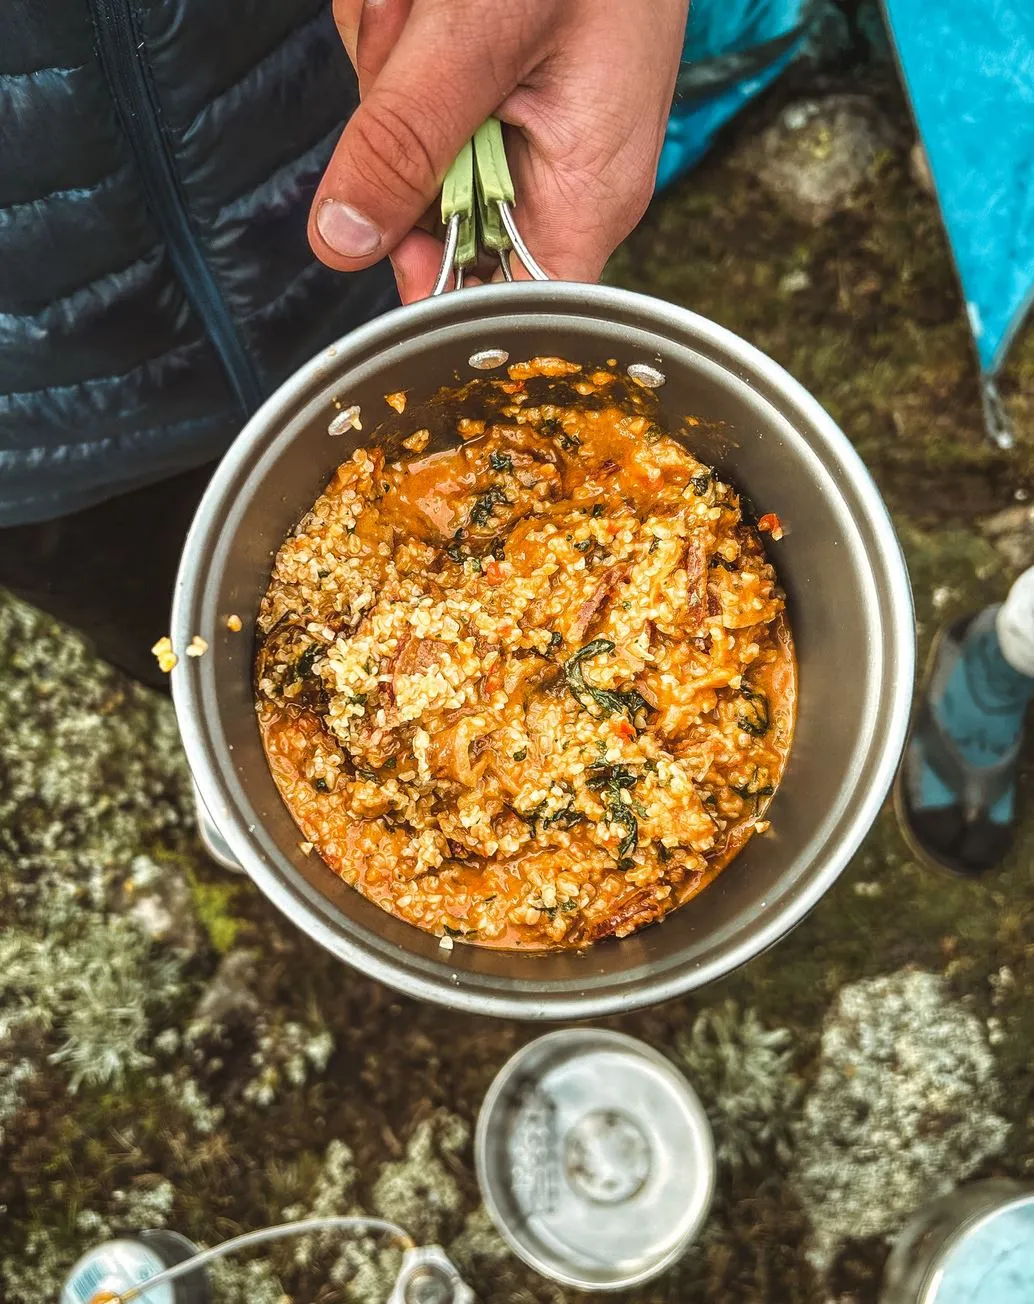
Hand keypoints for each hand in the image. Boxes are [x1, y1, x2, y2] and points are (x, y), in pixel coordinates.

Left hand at [310, 0, 687, 302]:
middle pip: (439, 219)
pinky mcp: (494, 83)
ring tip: (423, 1)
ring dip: (390, 59)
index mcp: (585, 192)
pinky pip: (414, 87)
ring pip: (411, 142)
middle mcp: (559, 174)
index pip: (508, 309)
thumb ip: (406, 140)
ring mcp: (525, 125)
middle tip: (413, 39)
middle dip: (398, 132)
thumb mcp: (482, 32)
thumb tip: (341, 241)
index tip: (384, 230)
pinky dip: (398, 30)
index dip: (437, 292)